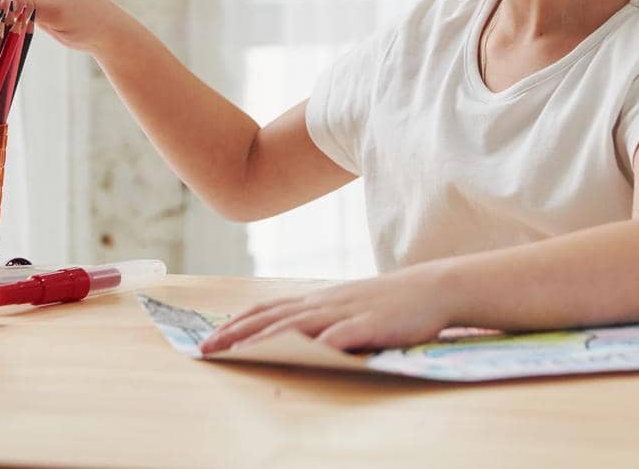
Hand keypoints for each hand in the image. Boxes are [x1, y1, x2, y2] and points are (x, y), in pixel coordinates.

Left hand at [197, 264, 458, 354]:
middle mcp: (325, 302)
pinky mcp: (369, 324)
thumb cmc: (391, 301)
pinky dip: (317, 344)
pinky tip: (299, 352)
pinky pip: (339, 335)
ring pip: (297, 325)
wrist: (431, 287)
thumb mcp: (349, 306)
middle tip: (207, 348)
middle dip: (236, 333)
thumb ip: (323, 319)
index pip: (268, 308)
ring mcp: (346, 312)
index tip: (211, 336)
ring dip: (263, 339)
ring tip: (237, 351)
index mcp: (319, 299)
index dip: (237, 322)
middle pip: (272, 317)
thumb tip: (293, 335)